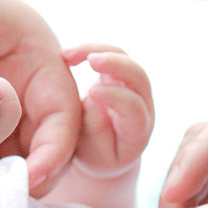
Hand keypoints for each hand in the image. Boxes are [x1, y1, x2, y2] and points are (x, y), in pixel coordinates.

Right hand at [63, 43, 153, 177]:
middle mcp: (142, 105)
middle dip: (117, 65)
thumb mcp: (93, 155)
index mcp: (138, 131)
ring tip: (67, 54)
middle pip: (139, 76)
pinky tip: (65, 55)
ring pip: (125, 58)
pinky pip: (109, 53)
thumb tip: (94, 103)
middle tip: (92, 61)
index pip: (135, 108)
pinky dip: (88, 49)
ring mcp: (131, 86)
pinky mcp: (117, 75)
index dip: (116, 97)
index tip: (91, 93)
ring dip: (99, 51)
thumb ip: (94, 132)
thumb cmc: (97, 157)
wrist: (102, 150)